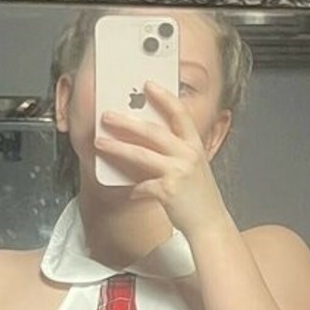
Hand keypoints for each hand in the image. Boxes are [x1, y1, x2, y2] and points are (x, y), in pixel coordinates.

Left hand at [95, 81, 231, 237]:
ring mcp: (178, 173)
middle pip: (153, 132)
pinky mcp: (168, 191)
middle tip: (107, 116)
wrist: (210, 223)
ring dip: (117, 147)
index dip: (164, 97)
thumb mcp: (193, 166)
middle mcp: (188, 155)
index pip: (179, 114)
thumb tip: (146, 139)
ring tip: (100, 142)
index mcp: (195, 145)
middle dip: (127, 122)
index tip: (148, 85)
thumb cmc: (198, 195)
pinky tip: (129, 190)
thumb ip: (176, 151)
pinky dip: (133, 188)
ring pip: (142, 155)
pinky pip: (142, 185)